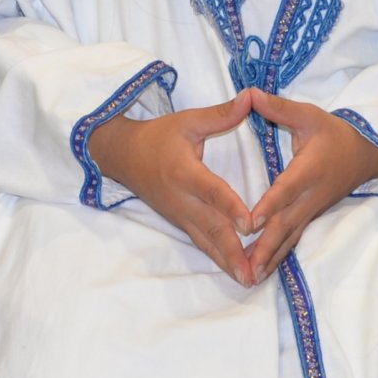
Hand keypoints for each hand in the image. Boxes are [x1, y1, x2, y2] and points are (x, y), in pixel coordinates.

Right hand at [86, 93, 261, 283]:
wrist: (124, 156)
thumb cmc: (158, 136)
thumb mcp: (187, 120)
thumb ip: (220, 115)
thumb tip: (250, 98)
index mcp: (184, 171)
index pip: (211, 191)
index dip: (231, 207)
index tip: (251, 223)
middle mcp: (182, 199)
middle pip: (211, 227)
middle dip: (233, 250)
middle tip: (253, 270)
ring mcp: (180, 215)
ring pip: (207, 242)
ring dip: (228, 262)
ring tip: (249, 280)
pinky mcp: (180, 223)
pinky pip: (202, 243)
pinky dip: (219, 258)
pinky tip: (236, 271)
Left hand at [241, 92, 377, 280]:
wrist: (368, 153)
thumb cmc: (335, 132)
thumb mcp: (309, 115)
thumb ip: (278, 108)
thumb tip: (249, 94)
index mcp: (309, 169)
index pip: (287, 188)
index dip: (270, 204)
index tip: (251, 221)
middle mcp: (311, 195)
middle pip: (286, 223)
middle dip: (265, 246)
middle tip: (245, 265)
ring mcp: (312, 209)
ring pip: (289, 237)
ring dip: (270, 257)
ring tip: (250, 277)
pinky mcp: (311, 216)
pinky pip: (293, 239)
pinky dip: (278, 256)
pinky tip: (262, 270)